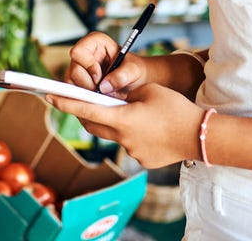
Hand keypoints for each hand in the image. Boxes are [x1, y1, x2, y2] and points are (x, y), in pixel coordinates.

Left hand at [47, 83, 203, 168]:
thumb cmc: (176, 108)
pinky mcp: (144, 160)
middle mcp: (123, 138)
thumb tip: (112, 98)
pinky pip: (130, 144)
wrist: (202, 136)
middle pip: (94, 125)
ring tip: (132, 112)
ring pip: (113, 135)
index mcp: (122, 119)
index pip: (85, 110)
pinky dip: (132, 134)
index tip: (48, 96)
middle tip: (84, 101)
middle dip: (86, 113)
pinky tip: (149, 128)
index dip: (65, 102)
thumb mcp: (147, 91)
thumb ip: (125, 94)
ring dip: (113, 123)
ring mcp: (132, 152)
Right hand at [66, 31, 147, 97]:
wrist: (136, 82)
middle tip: (103, 89)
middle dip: (89, 83)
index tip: (100, 77)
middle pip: (74, 70)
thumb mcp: (134, 70)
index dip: (88, 65)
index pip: (78, 52)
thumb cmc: (134, 70)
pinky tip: (98, 96)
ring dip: (87, 91)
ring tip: (104, 92)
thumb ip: (122, 75)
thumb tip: (104, 86)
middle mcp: (83, 54)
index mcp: (95, 42)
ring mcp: (78, 68)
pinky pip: (73, 91)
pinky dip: (85, 97)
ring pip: (71, 82)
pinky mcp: (76, 81)